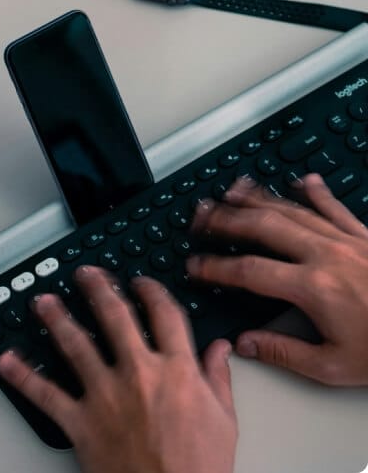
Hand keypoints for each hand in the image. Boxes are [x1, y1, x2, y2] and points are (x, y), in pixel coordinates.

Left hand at [0, 266, 236, 472]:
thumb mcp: (224, 422)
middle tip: (86, 274)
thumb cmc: (198, 471)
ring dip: (56, 318)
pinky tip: (7, 360)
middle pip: (114, 315)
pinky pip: (46, 394)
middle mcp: (139, 374)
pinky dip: (22, 375)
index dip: (151, 291)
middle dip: (98, 287)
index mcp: (177, 370)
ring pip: (75, 344)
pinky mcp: (81, 423)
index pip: (163, 313)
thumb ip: (219, 379)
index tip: (141, 283)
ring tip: (44, 300)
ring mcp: (106, 396)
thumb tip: (220, 349)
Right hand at [187, 173, 367, 385]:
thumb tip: (247, 344)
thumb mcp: (334, 367)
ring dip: (257, 198)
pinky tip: (301, 180)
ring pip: (290, 209)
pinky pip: (333, 206)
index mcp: (312, 288)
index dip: (215, 267)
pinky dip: (315, 191)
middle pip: (262, 227)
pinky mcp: (364, 234)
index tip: (196, 266)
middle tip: (200, 217)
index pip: (248, 272)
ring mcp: (344, 239)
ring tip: (230, 191)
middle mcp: (324, 255)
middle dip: (225, 220)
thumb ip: (285, 352)